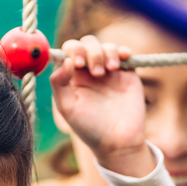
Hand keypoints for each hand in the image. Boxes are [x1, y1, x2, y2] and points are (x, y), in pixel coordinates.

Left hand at [51, 36, 154, 176]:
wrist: (118, 141)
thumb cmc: (89, 128)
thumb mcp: (67, 108)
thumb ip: (59, 84)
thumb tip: (65, 61)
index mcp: (72, 77)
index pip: (69, 51)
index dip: (72, 51)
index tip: (77, 64)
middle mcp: (89, 71)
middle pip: (87, 44)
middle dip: (90, 51)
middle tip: (96, 72)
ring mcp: (108, 70)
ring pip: (106, 46)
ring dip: (106, 52)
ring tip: (109, 70)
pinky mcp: (127, 73)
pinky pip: (125, 53)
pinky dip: (123, 51)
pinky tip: (122, 59)